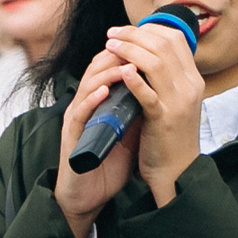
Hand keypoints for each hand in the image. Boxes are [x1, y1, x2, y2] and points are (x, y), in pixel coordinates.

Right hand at [55, 47, 143, 237]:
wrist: (91, 194)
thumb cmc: (110, 161)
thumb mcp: (131, 128)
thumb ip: (141, 106)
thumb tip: (165, 87)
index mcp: (99, 100)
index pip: (110, 65)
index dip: (128, 51)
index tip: (150, 43)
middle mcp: (85, 104)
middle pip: (97, 68)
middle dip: (117, 54)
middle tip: (138, 45)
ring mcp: (78, 119)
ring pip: (87, 85)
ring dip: (106, 73)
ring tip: (126, 65)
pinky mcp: (72, 136)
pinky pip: (80, 113)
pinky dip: (91, 100)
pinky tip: (105, 92)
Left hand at [100, 17, 204, 206]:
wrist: (177, 169)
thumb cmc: (169, 134)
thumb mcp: (174, 100)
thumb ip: (165, 78)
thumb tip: (143, 53)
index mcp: (192, 79)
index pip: (176, 39)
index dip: (149, 29)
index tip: (126, 30)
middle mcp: (190, 86)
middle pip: (164, 45)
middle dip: (135, 35)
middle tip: (112, 34)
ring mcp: (178, 102)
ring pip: (156, 64)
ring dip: (130, 50)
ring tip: (110, 46)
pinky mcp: (164, 119)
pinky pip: (149, 94)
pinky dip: (135, 80)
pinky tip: (122, 72)